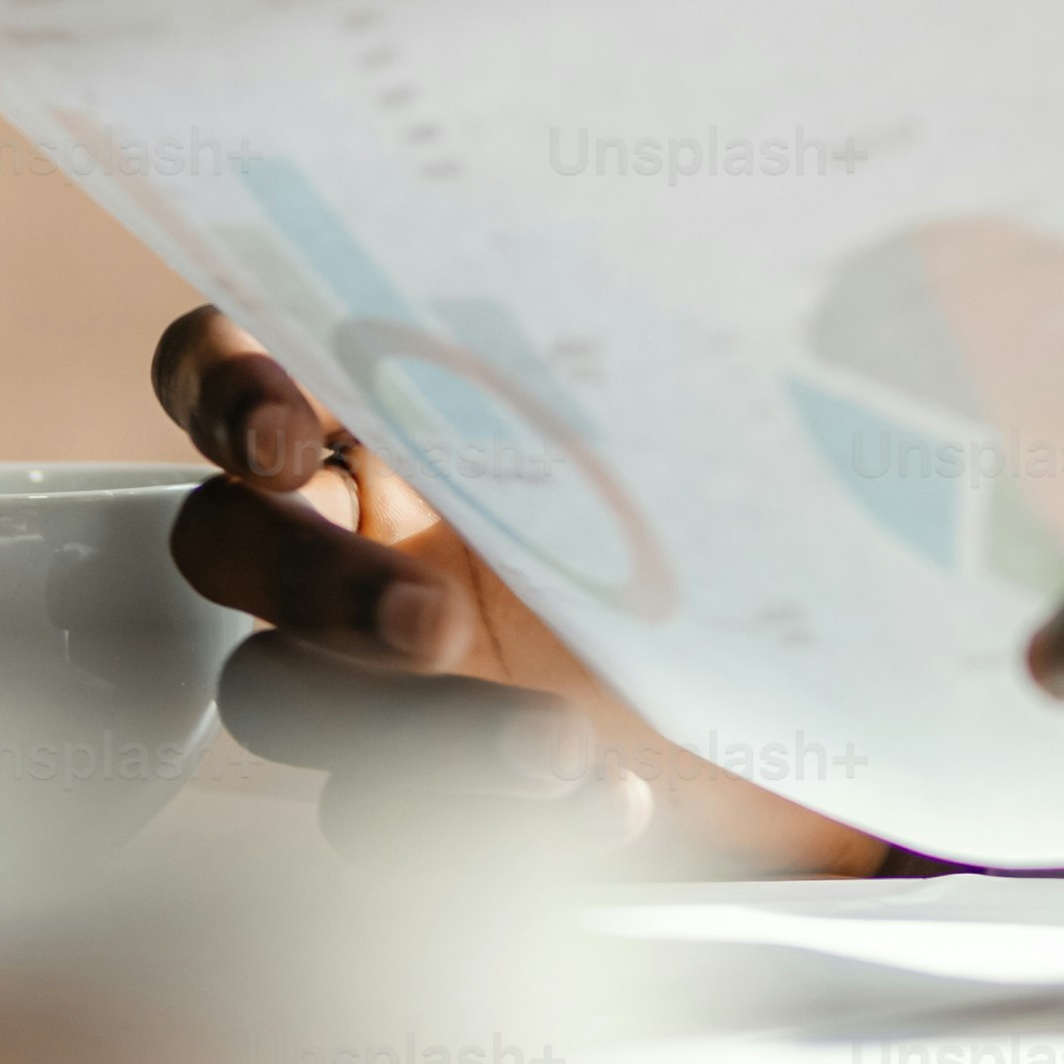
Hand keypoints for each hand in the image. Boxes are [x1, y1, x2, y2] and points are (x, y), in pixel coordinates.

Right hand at [149, 303, 888, 871]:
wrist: (842, 713)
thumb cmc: (770, 530)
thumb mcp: (718, 420)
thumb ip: (636, 345)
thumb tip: (710, 244)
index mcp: (413, 410)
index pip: (235, 360)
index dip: (221, 385)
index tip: (289, 443)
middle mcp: (370, 528)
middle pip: (224, 540)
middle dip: (309, 581)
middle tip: (432, 626)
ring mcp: (375, 667)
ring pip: (280, 696)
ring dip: (398, 724)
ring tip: (560, 746)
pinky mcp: (415, 784)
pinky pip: (369, 816)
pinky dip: (469, 819)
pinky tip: (607, 804)